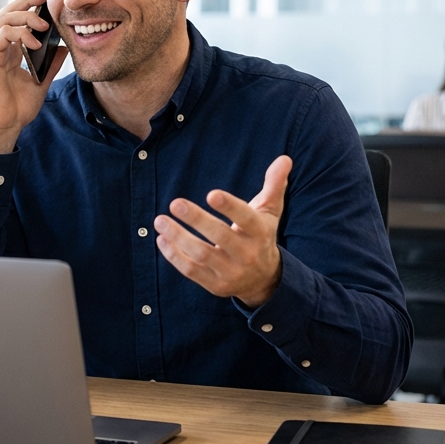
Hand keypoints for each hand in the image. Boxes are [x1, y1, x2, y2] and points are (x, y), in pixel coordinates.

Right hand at [0, 0, 69, 153]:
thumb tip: (64, 48)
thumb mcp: (41, 82)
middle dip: (27, 0)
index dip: (30, 5)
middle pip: (8, 11)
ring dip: (26, 17)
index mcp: (10, 50)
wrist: (4, 126)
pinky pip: (1, 35)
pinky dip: (19, 34)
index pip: (16, 18)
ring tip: (44, 26)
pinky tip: (34, 44)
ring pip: (4, 18)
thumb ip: (51, 64)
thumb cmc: (17, 108)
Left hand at [153, 155, 292, 307]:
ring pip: (202, 255)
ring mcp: (231, 272)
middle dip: (197, 219)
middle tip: (175, 203)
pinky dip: (174, 256)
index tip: (211, 194)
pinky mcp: (215, 285)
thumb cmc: (260, 235)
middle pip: (220, 236)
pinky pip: (192, 271)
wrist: (264, 278)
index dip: (230, 207)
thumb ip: (274, 185)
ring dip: (178, 237)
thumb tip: (284, 158)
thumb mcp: (270, 211)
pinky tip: (161, 239)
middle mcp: (247, 254)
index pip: (246, 218)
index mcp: (260, 232)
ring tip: (160, 220)